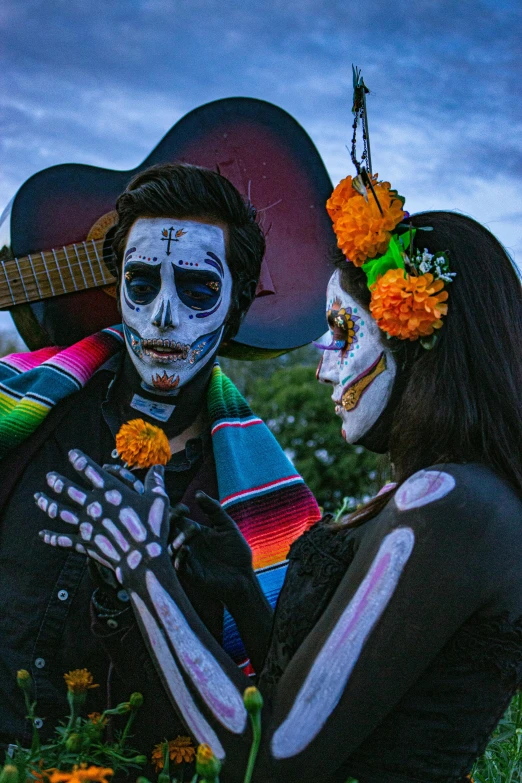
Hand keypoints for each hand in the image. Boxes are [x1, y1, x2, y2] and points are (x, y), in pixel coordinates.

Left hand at [35, 449, 170, 586]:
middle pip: (68, 489)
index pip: (89, 469)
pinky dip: (51, 537)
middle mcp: (93, 505)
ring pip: (60, 511)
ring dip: (47, 504)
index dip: (79, 460)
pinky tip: (42, 535)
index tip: (72, 453)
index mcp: (110, 490)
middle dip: (57, 481)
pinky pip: (63, 539)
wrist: (142, 559)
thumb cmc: (152, 527)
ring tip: (37, 498)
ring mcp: (86, 524)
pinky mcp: (84, 543)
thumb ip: (155, 481)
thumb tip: (159, 466)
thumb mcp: (158, 500)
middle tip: (49, 476)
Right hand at [170, 491, 253, 602]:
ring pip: (169, 548)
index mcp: (191, 531)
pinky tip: (187, 549)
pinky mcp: (190, 574)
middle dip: (169, 524)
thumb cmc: (236, 550)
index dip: (175, 512)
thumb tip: (198, 492)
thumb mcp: (226, 525)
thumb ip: (213, 509)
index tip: (185, 509)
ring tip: (187, 536)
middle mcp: (185, 543)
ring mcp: (186, 559)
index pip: (175, 518)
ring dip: (175, 540)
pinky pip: (177, 565)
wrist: (244, 576)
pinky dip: (180, 556)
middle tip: (178, 518)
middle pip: (166, 531)